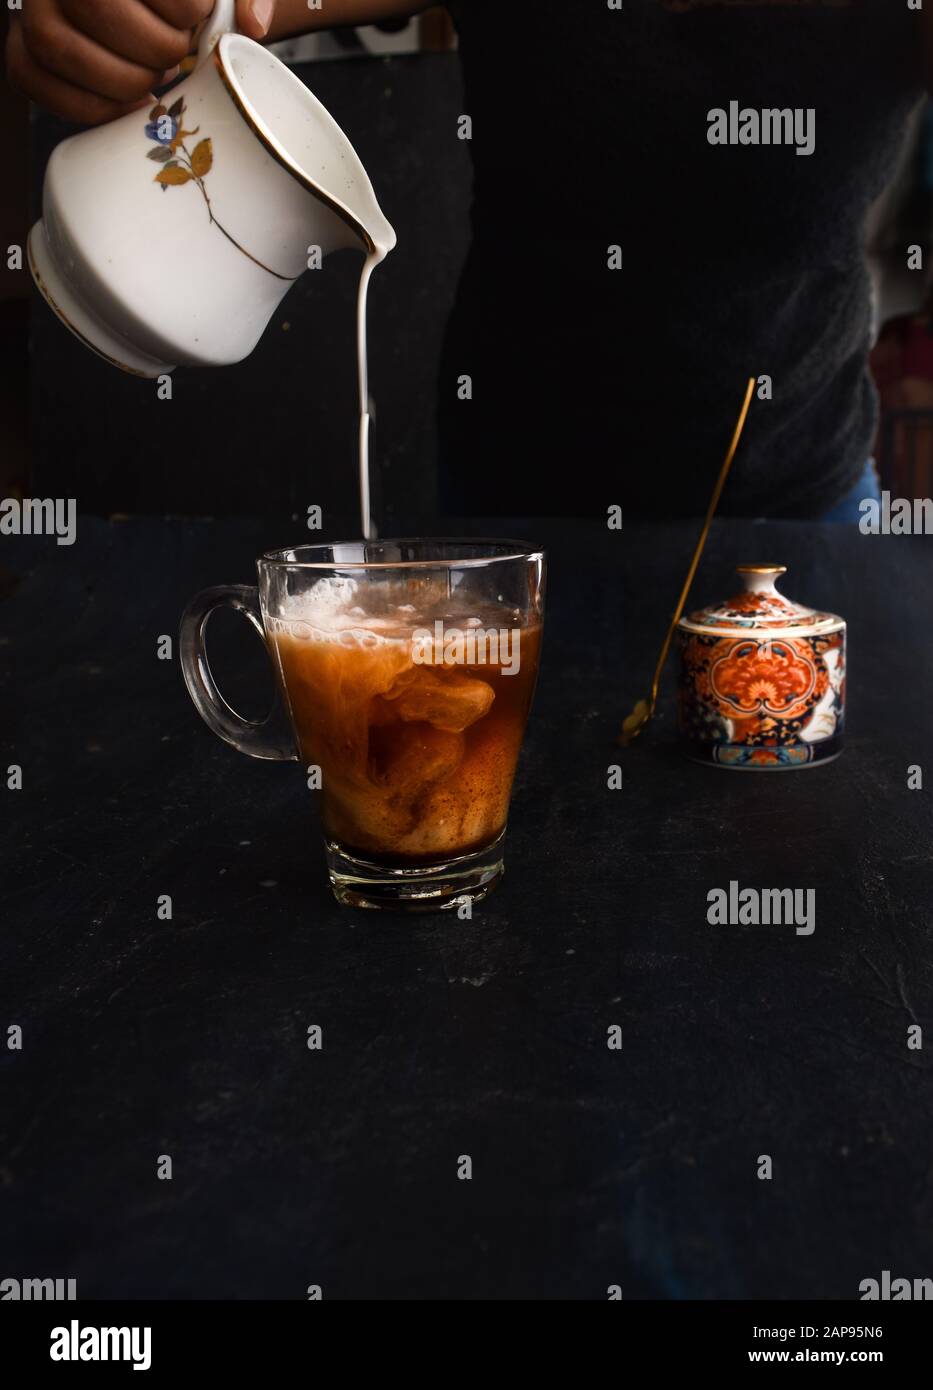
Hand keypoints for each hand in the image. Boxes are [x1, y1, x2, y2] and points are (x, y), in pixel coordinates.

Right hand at [6, 0, 276, 125]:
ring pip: (56, 47)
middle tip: (179, 53)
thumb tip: (253, 25)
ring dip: (125, 79)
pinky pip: (35, 81)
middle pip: (96, 8)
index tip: (199, 17)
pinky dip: (92, 106)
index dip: (180, 7)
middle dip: (155, 47)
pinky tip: (133, 102)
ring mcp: (31, 7)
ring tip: (157, 74)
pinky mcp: (23, 48)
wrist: (150, 6)